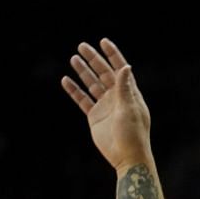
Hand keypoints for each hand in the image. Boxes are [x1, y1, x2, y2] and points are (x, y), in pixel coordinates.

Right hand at [61, 39, 152, 170]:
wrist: (126, 157)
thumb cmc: (133, 133)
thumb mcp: (129, 108)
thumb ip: (124, 88)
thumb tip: (125, 66)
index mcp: (129, 93)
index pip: (120, 69)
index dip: (112, 55)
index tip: (103, 41)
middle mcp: (117, 97)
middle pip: (103, 73)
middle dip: (93, 59)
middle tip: (81, 46)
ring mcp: (105, 106)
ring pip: (92, 84)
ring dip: (83, 71)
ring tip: (73, 58)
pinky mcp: (95, 116)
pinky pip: (82, 100)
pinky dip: (74, 90)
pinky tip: (66, 80)